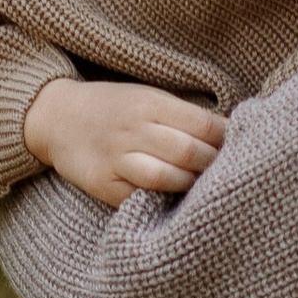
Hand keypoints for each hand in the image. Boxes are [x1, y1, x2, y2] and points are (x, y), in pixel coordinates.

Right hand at [22, 75, 225, 206]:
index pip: (202, 124)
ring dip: (190, 185)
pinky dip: (161, 200)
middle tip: (227, 173)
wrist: (58, 119)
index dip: (226, 139)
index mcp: (149, 103)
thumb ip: (183, 115)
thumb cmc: (114, 109)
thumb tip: (228, 132)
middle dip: (213, 165)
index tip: (238, 147)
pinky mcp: (102, 184)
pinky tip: (173, 199)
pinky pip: (139, 197)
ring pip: (166, 177)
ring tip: (200, 187)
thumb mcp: (147, 97)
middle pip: (188, 152)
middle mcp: (132, 129)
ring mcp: (115, 158)